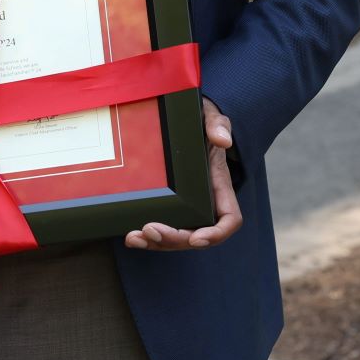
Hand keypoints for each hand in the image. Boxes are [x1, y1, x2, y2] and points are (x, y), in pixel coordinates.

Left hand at [125, 97, 240, 249]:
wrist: (181, 122)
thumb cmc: (199, 121)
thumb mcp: (211, 117)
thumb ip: (218, 125)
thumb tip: (223, 139)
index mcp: (220, 187)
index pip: (229, 220)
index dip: (216, 234)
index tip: (197, 239)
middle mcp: (205, 203)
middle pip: (196, 234)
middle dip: (175, 239)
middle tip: (150, 230)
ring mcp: (186, 208)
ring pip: (177, 237)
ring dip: (157, 242)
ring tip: (134, 237)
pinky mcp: (168, 206)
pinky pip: (161, 228)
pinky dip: (147, 237)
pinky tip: (130, 237)